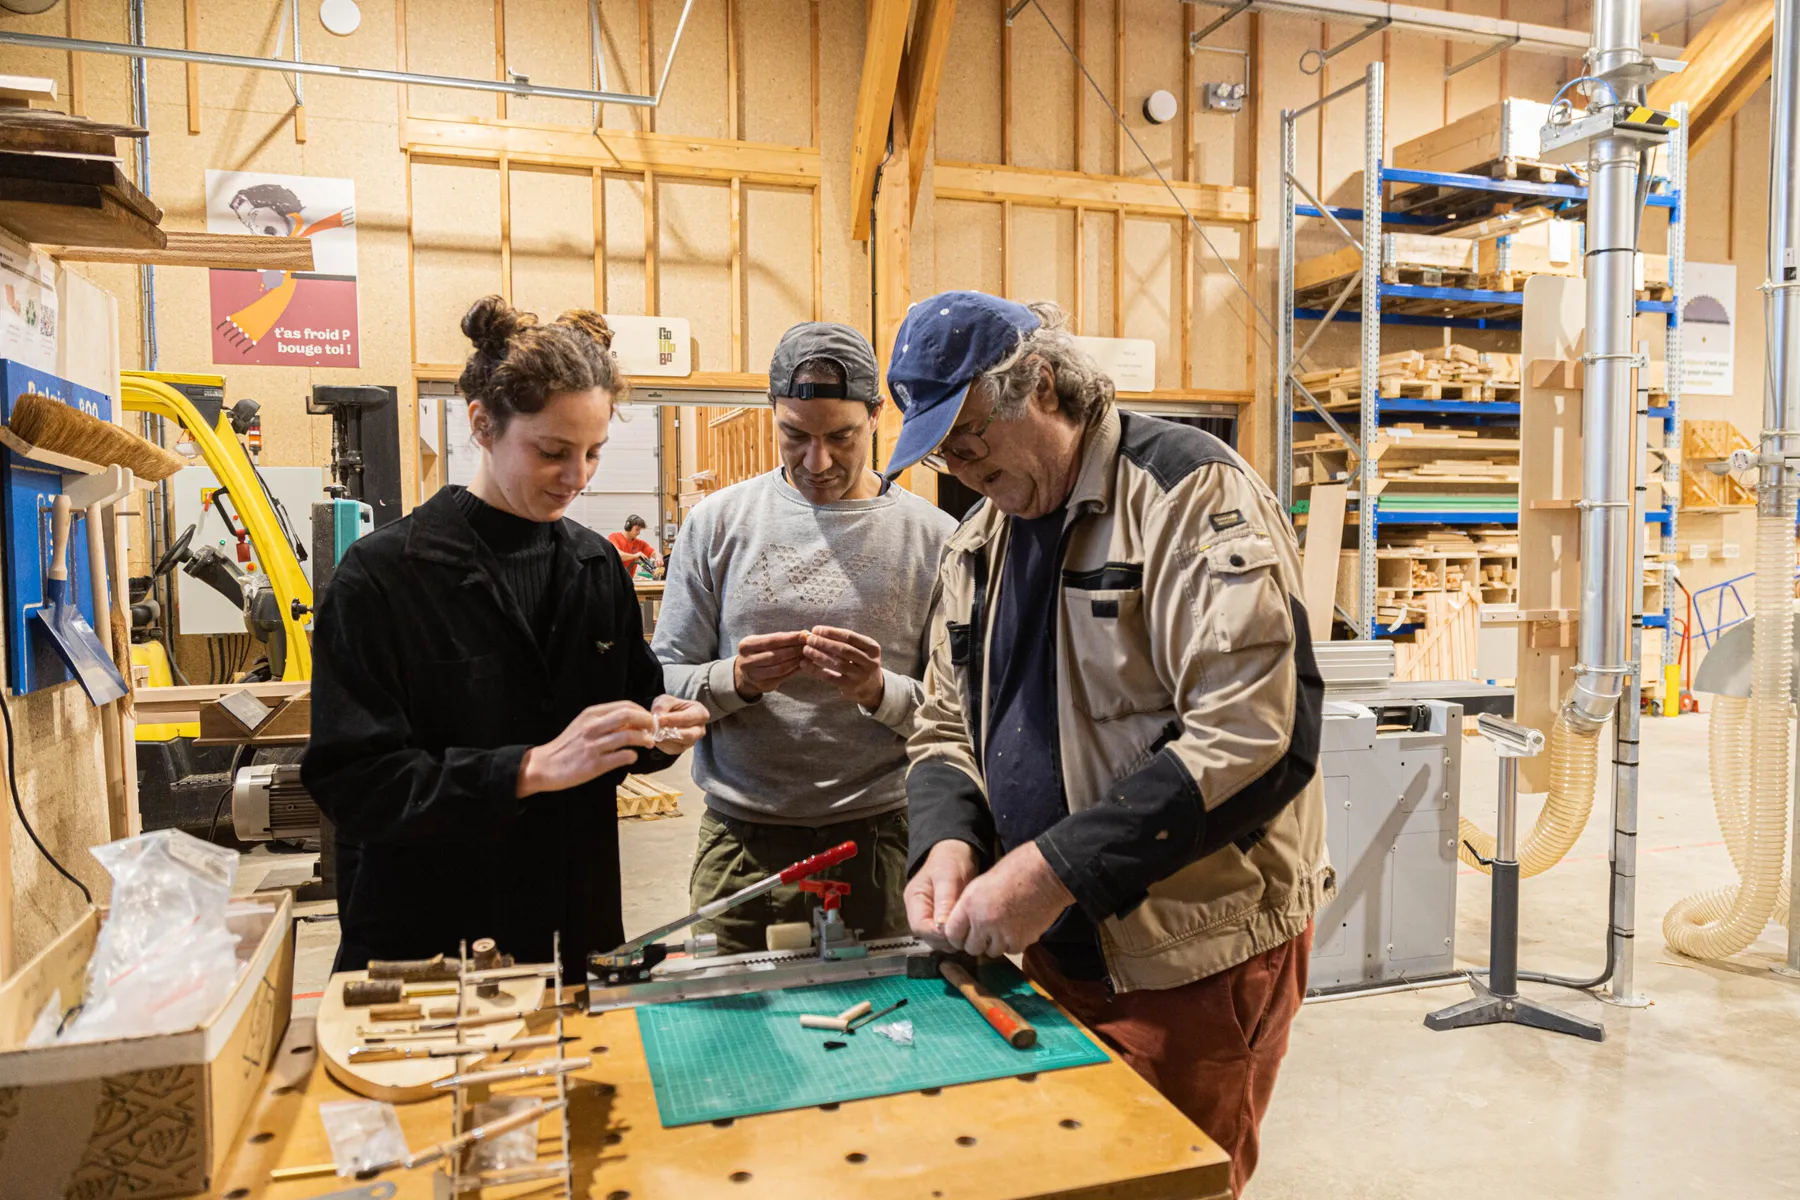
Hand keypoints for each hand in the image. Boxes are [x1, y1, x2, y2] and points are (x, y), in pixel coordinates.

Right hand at [518, 701, 654, 796]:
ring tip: (648, 743)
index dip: (642, 712)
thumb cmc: (568, 745)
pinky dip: (632, 756)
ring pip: (629, 737)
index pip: (625, 706)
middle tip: (654, 729)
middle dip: (647, 722)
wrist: (545, 765)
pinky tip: (632, 757)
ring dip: (644, 740)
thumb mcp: (584, 725)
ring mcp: (594, 745)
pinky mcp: (594, 764)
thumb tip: (632, 722)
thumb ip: (605, 721)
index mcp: (591, 714)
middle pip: (629, 716)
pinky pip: (622, 757)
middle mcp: (593, 726)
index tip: (649, 719)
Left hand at [649, 694, 707, 755]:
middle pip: (688, 735)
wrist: (671, 715)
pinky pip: (672, 750)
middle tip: (656, 730)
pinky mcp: (682, 749)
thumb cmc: (672, 706)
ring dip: (665, 740)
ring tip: (653, 733)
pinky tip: (655, 738)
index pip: (687, 718)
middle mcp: (700, 730)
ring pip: (680, 745)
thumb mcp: (666, 700)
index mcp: (700, 713)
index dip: (671, 720)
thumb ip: (662, 707)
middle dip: (671, 733)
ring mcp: (692, 741)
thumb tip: (657, 719)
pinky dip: (662, 745)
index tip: (657, 720)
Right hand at [732, 631, 808, 700]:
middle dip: (795, 650)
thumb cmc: (759, 653)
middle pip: (776, 655)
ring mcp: (754, 675)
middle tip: (809, 646)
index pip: (772, 641)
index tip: (805, 635)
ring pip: (780, 668)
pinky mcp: (763, 685)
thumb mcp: (763, 642)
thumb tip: (804, 634)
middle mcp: (747, 661)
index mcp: (746, 645)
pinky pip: (783, 677)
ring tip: (808, 655)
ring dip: (796, 661)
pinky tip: (803, 665)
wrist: (745, 674)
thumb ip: (781, 638)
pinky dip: (795, 670)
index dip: (790, 638)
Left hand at [802, 625, 884, 708]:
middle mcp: (870, 662)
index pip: (849, 637)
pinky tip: (806, 664)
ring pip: (838, 663)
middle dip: (824, 643)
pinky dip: (817, 670)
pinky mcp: (851, 687)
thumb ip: (845, 641)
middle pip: (844, 649)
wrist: (871, 687)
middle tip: (809, 639)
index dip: (831, 632)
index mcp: (873, 648)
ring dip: (819, 656)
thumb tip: (818, 633)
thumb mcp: (861, 649)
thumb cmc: (861, 662)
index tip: (816, 629)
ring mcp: (861, 676)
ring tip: (806, 650)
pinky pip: (831, 677)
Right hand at [904, 840, 980, 948]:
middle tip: (965, 934)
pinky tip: (967, 930)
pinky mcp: (941, 919)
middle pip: (927, 937)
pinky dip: (956, 936)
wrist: (958, 852)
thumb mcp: (948, 878)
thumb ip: (944, 902)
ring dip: (952, 940)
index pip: (919, 927)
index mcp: (914, 899)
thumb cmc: (951, 861)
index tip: (955, 932)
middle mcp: (918, 911)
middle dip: (945, 939)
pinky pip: (946, 935)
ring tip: (968, 932)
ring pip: (937, 939)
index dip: (936, 934)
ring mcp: (929, 916)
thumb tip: (941, 928)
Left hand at [943, 842, 1075, 958]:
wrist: (1047, 873)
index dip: (957, 936)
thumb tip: (965, 922)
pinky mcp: (1021, 941)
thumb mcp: (983, 883)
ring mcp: (1002, 933)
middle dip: (976, 942)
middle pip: (971, 948)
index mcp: (970, 904)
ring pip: (991, 951)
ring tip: (1003, 927)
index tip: (963, 936)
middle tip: (985, 934)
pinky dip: (1012, 943)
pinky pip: (1010, 950)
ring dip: (994, 944)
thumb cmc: (1017, 869)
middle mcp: (983, 921)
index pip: (952, 934)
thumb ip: (971, 905)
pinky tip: (1017, 928)